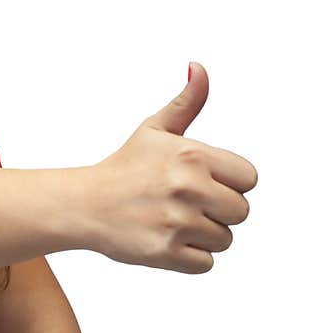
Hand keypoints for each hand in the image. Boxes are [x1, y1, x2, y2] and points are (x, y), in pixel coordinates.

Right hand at [85, 62, 257, 272]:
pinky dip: (188, 257)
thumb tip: (199, 68)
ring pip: (225, 239)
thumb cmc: (124, 166)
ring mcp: (178, 221)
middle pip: (240, 212)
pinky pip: (205, 263)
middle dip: (216, 210)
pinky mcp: (166, 252)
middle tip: (182, 202)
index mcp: (192, 154)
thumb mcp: (154, 129)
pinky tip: (165, 238)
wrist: (83, 203)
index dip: (227, 182)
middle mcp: (188, 187)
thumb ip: (186, 102)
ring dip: (203, 235)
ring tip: (171, 220)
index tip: (201, 181)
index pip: (248, 178)